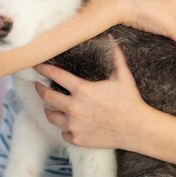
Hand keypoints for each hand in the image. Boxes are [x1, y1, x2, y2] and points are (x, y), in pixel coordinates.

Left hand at [34, 44, 150, 148]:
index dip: (44, 69)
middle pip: (46, 96)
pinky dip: (64, 127)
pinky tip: (68, 122)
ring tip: (50, 105)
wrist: (138, 130)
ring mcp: (74, 125)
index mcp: (82, 90)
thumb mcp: (123, 76)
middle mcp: (74, 108)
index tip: (37, 66)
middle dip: (40, 89)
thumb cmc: (130, 102)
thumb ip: (115, 56)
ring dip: (49, 109)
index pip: (55, 75)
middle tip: (38, 85)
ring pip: (50, 116)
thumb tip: (112, 37)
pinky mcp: (77, 139)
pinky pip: (63, 132)